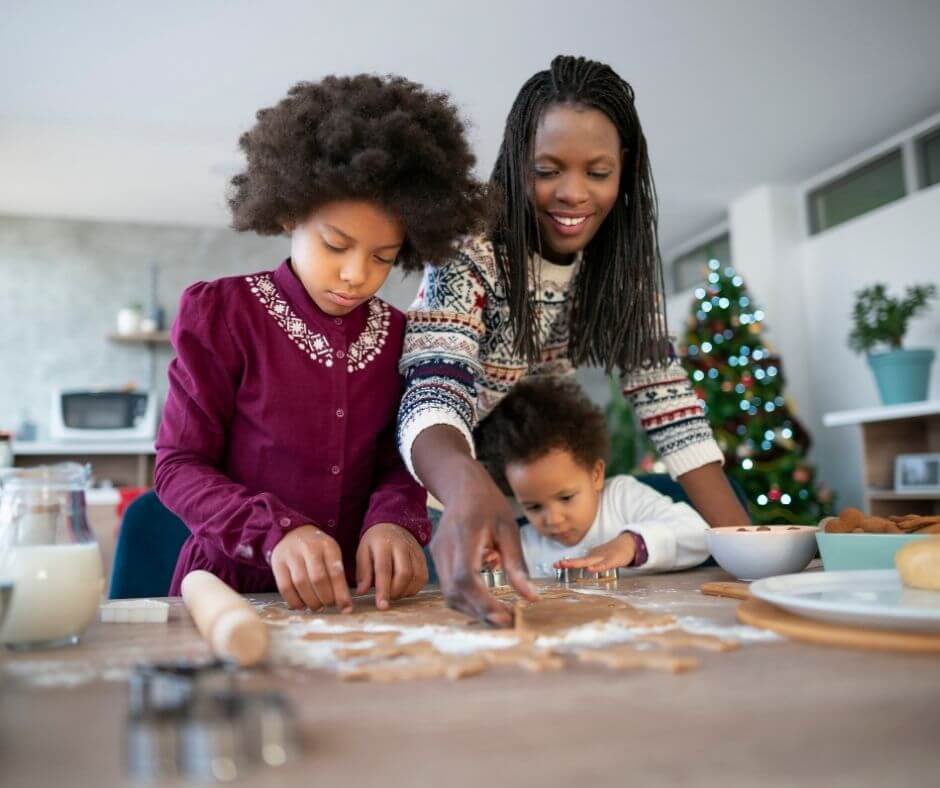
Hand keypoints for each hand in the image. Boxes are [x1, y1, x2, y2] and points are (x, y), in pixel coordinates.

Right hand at [271, 524, 352, 612]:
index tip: (346, 608)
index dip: (341, 594)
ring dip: (311, 601)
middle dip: (326, 598)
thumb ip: (338, 576)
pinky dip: (294, 601)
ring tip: (317, 607)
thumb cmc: (317, 549)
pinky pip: (285, 587)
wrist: (293, 533)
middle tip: (329, 605)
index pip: (336, 573)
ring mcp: (291, 555)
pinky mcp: (278, 563)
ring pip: (301, 584)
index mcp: (327, 545)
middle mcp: (309, 548)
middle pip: (318, 580)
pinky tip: (302, 605)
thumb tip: (345, 607)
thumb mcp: (332, 554)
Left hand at [355, 523, 428, 609]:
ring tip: (394, 593)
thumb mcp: (363, 552)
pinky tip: (404, 589)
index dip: (383, 589)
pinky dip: (414, 588)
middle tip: (387, 598)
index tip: (381, 606)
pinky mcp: (423, 557)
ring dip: (405, 591)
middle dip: (396, 592)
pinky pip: (423, 577)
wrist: (393, 524)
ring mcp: (415, 551)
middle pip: (404, 573)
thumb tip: (362, 592)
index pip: (384, 569)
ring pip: (416, 577)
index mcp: (383, 544)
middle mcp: (402, 546)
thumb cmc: (374, 542)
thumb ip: (363, 572)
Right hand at [429, 455, 536, 626]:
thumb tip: (530, 597)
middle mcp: (445, 548)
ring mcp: (437, 554)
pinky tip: (485, 599)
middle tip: (506, 622)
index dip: (482, 602)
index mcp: (465, 536)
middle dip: (480, 611)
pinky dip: (466, 599)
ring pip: (449, 594)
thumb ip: (517, 565)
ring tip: (498, 613)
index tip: (505, 617)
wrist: (461, 486)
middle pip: (454, 592)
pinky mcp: (437, 559)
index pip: (466, 577)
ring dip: (472, 608)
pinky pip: (448, 587)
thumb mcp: (510, 530)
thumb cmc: (488, 504)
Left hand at [553, 533, 637, 572]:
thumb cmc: (614, 552)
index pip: (578, 560)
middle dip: (568, 563)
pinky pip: (605, 565)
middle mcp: (596, 556)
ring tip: (567, 564)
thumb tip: (583, 567)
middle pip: (580, 560)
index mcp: (592, 556)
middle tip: (557, 564)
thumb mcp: (601, 557)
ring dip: (578, 563)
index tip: (555, 565)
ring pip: (589, 561)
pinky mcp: (614, 560)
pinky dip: (597, 567)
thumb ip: (592, 562)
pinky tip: (590, 569)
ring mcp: (604, 557)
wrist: (629, 543)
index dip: (567, 563)